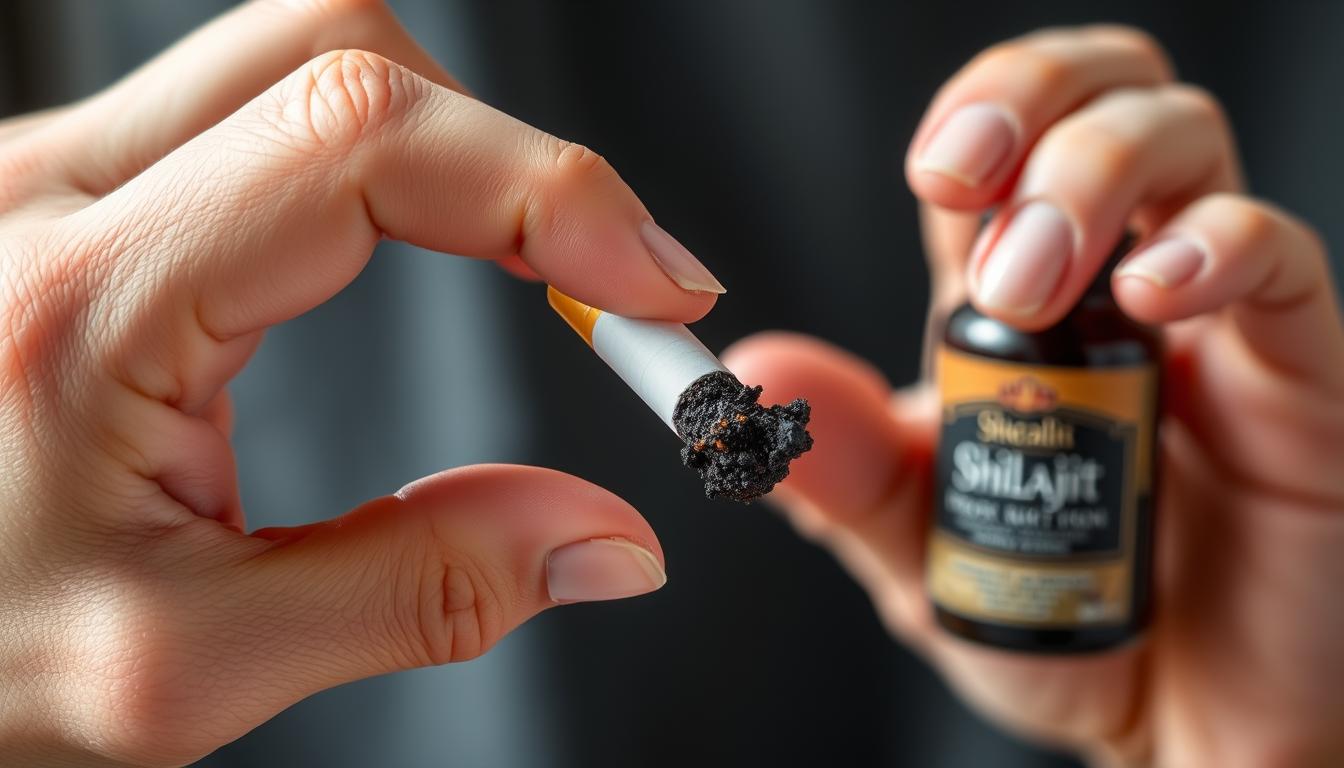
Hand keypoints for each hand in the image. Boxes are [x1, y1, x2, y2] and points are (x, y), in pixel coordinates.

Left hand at [0, 1, 722, 763]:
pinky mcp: (68, 195)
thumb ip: (421, 590)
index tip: (658, 284)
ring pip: (295, 59)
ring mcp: (48, 179)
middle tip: (606, 282)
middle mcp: (47, 199)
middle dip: (511, 155)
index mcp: (76, 309)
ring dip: (445, 145)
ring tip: (526, 264)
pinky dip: (376, 158)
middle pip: (336, 50)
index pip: (357, 145)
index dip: (551, 190)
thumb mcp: (187, 668)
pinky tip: (408, 240)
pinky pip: (247, 111)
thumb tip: (610, 543)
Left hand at [726, 26, 1343, 766]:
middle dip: (1026, 102)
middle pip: (1095, 96)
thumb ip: (844, 470)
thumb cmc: (1056, 619)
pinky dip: (1221, 247)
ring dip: (1094, 172)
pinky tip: (1158, 293)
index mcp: (1009, 311)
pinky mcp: (1298, 369)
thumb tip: (747, 383)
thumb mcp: (922, 549)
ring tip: (1032, 282)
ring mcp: (1210, 314)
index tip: (930, 171)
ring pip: (1184, 138)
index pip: (992, 154)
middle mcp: (1110, 285)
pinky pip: (1282, 257)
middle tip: (964, 183)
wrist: (1179, 722)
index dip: (966, 126)